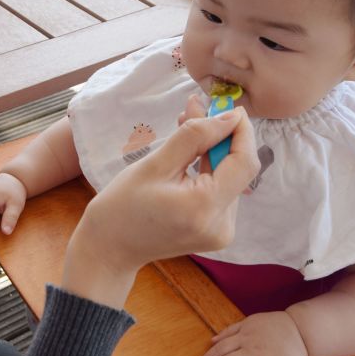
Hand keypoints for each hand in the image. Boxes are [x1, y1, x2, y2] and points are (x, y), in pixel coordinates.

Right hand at [62, 108, 259, 309]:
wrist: (111, 247)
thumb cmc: (123, 205)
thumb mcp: (155, 164)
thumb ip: (195, 136)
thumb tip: (229, 116)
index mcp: (204, 208)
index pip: (244, 162)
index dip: (242, 132)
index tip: (228, 107)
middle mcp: (221, 225)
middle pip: (238, 170)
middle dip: (221, 137)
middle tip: (196, 109)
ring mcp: (221, 233)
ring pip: (231, 179)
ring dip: (214, 152)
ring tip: (184, 133)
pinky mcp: (218, 233)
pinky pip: (223, 193)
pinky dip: (210, 172)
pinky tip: (189, 159)